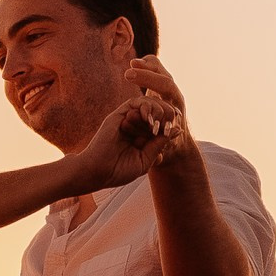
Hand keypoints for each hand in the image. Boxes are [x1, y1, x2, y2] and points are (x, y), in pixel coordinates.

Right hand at [69, 55, 188, 192]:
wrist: (97, 173)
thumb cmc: (118, 171)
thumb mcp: (146, 160)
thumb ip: (159, 144)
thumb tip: (177, 130)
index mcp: (141, 136)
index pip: (161, 121)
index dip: (170, 122)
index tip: (176, 129)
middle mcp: (134, 126)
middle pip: (157, 109)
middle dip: (167, 114)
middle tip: (169, 124)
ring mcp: (126, 120)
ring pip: (148, 102)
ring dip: (157, 110)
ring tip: (156, 126)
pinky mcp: (118, 115)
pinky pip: (135, 102)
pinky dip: (146, 106)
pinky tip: (149, 120)